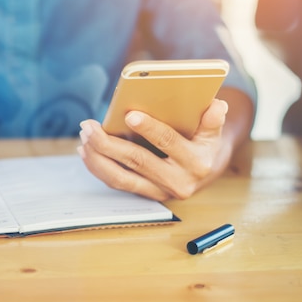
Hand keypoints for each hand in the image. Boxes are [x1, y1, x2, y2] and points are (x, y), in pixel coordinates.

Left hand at [77, 99, 231, 200]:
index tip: (129, 114)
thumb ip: (213, 119)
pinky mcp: (145, 195)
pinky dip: (98, 168)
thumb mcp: (213, 131)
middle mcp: (178, 182)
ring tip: (84, 137)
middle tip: (89, 126)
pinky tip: (85, 151)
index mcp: (196, 163)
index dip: (149, 128)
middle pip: (136, 161)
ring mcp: (159, 192)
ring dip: (97, 157)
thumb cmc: (203, 142)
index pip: (169, 142)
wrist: (206, 171)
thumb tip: (218, 106)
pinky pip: (117, 183)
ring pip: (121, 178)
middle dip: (108, 143)